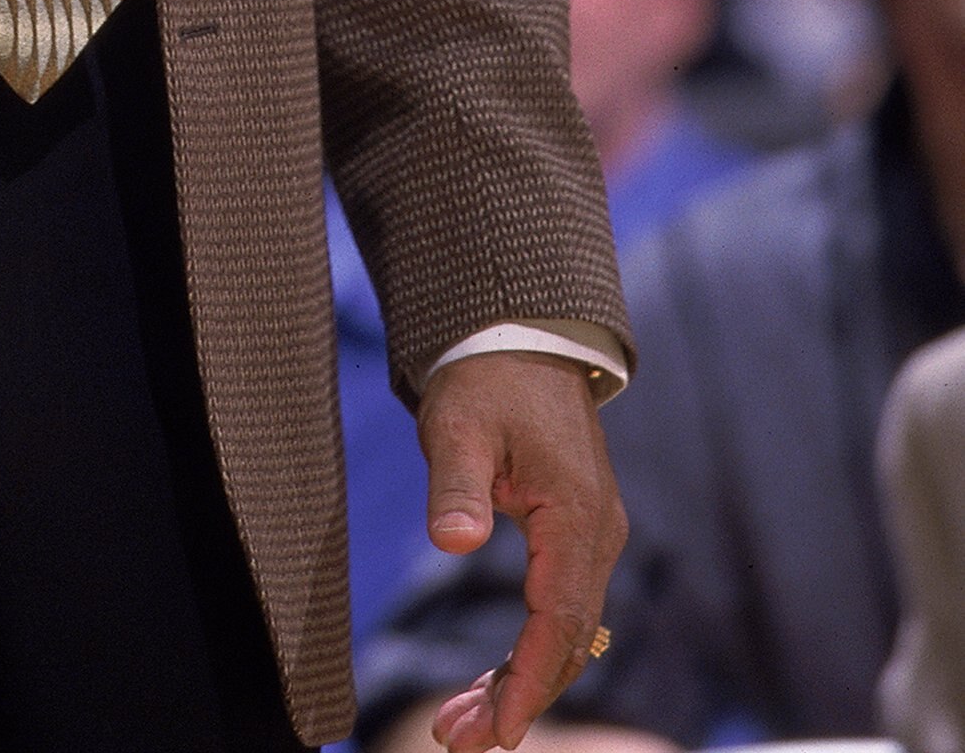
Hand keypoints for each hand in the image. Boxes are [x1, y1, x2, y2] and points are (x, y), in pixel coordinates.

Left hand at [419, 351, 625, 752]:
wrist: (518, 338)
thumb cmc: (486, 379)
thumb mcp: (459, 426)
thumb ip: (456, 486)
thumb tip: (453, 541)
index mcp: (576, 515)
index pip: (559, 619)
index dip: (529, 683)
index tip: (496, 732)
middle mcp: (598, 534)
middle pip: (565, 641)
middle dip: (515, 698)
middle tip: (455, 739)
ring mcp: (593, 538)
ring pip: (564, 633)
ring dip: (518, 682)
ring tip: (459, 725)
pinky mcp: (577, 537)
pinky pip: (559, 610)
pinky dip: (526, 652)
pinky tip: (489, 683)